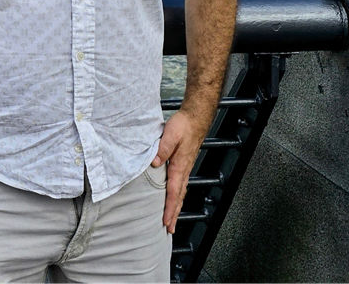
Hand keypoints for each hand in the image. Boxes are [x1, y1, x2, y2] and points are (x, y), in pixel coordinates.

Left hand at [151, 110, 204, 233]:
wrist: (195, 118)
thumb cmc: (183, 125)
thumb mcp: (170, 134)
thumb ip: (162, 149)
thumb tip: (154, 163)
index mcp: (179, 166)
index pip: (173, 192)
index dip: (169, 208)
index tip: (166, 221)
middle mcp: (184, 170)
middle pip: (178, 197)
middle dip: (174, 214)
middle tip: (169, 229)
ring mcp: (185, 168)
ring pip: (180, 192)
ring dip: (176, 207)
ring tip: (172, 219)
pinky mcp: (184, 164)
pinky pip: (181, 185)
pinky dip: (177, 196)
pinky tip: (175, 197)